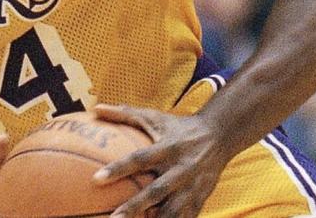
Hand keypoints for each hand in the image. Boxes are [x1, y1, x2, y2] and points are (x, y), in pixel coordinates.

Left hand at [92, 105, 230, 217]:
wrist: (220, 135)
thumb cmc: (179, 127)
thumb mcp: (155, 117)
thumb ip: (125, 114)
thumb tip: (96, 108)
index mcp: (168, 147)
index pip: (140, 158)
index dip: (118, 168)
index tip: (95, 179)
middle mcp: (181, 168)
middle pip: (156, 191)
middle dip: (135, 207)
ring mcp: (193, 186)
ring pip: (173, 210)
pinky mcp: (201, 198)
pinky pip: (186, 217)